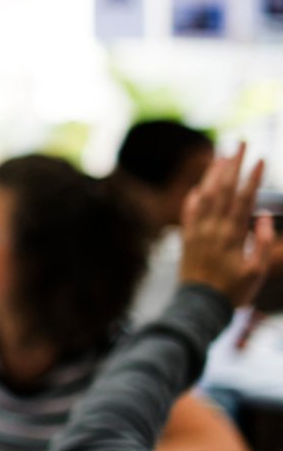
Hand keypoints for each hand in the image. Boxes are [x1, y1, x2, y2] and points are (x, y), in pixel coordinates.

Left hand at [178, 143, 272, 306]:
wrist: (199, 306)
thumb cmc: (234, 292)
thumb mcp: (257, 272)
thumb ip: (263, 244)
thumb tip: (263, 218)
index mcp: (232, 235)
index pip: (244, 199)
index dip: (253, 178)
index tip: (261, 159)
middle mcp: (212, 229)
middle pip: (224, 190)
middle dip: (233, 165)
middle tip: (240, 144)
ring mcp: (197, 233)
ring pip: (205, 197)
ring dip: (213, 174)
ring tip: (221, 155)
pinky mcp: (186, 239)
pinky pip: (188, 213)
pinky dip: (193, 198)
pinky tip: (198, 187)